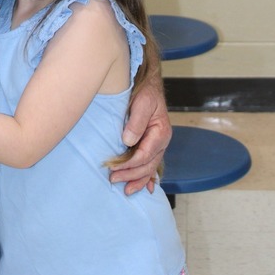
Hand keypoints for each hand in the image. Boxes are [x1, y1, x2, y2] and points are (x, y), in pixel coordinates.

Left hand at [110, 78, 171, 193]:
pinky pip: (152, 164)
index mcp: (160, 132)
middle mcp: (161, 141)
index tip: (113, 169)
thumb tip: (128, 141)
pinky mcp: (152, 144)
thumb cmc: (146, 92)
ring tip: (127, 190)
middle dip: (131, 175)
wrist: (149, 84)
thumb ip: (136, 122)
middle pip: (147, 165)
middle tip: (113, 180)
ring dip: (138, 180)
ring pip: (150, 168)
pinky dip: (148, 177)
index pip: (144, 155)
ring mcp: (158, 144)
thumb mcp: (142, 102)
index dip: (129, 165)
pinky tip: (146, 188)